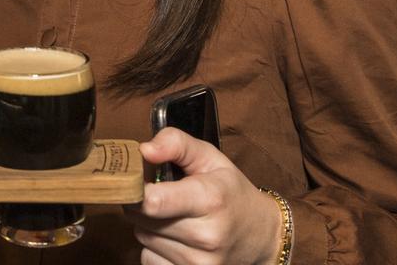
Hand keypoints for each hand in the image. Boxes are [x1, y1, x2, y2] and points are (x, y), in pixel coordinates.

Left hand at [123, 128, 281, 264]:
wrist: (260, 236)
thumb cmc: (230, 192)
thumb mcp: (210, 157)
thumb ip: (176, 143)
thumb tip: (143, 150)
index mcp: (210, 199)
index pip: (153, 201)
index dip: (135, 189)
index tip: (138, 180)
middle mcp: (206, 235)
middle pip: (142, 219)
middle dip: (142, 203)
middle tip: (161, 194)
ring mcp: (199, 263)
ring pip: (143, 238)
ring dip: (148, 225)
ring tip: (172, 216)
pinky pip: (149, 259)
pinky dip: (154, 247)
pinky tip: (174, 238)